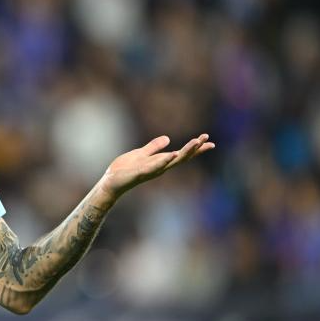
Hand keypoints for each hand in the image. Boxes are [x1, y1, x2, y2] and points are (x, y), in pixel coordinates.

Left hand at [98, 134, 214, 200]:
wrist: (110, 182)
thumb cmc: (124, 169)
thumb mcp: (140, 154)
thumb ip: (153, 148)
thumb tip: (168, 138)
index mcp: (159, 162)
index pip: (180, 154)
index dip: (194, 148)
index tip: (209, 140)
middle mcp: (159, 167)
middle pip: (181, 157)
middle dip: (194, 149)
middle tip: (208, 140)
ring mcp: (151, 170)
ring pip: (171, 161)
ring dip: (184, 152)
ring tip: (195, 143)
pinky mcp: (140, 172)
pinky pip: (154, 166)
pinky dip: (164, 161)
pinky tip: (173, 154)